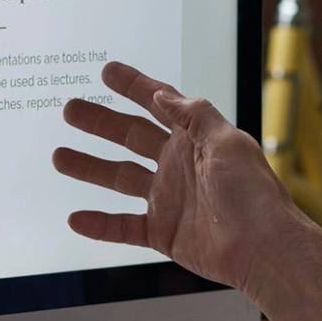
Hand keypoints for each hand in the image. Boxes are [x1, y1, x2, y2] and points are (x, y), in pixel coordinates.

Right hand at [54, 61, 305, 300]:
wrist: (262, 248)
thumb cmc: (252, 194)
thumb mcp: (227, 142)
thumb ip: (194, 115)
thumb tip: (163, 94)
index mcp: (194, 139)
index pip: (158, 105)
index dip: (134, 86)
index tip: (107, 71)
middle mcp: (178, 165)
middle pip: (130, 137)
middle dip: (100, 122)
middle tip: (69, 109)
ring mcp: (169, 199)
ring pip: (119, 178)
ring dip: (90, 167)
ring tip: (59, 156)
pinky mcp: (163, 232)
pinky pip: (123, 227)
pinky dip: (99, 225)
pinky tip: (75, 218)